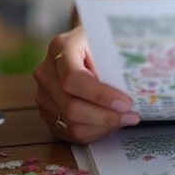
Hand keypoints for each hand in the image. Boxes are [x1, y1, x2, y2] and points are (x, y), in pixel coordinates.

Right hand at [33, 26, 138, 143]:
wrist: (82, 44)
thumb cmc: (99, 42)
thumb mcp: (108, 41)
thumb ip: (114, 62)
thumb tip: (131, 91)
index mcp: (60, 47)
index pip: (73, 79)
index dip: (100, 96)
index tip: (125, 103)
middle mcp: (46, 72)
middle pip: (70, 106)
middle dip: (105, 116)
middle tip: (131, 116)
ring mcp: (43, 94)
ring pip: (70, 124)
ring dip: (101, 127)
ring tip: (123, 120)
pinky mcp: (46, 111)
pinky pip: (68, 132)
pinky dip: (92, 132)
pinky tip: (109, 124)